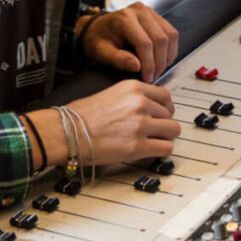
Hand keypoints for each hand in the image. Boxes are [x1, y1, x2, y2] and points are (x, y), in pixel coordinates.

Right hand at [32, 82, 180, 165]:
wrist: (67, 131)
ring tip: (155, 141)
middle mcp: (140, 103)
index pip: (166, 96)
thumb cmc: (81, 115)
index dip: (164, 108)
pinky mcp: (137, 146)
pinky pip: (166, 148)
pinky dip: (162, 152)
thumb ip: (133, 98)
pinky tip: (153, 152)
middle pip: (170, 114)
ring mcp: (140, 125)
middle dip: (164, 123)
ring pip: (173, 130)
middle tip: (156, 131)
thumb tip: (150, 107)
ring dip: (165, 137)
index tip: (160, 115)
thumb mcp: (112, 93)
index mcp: (134, 88)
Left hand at [79, 2, 178, 81]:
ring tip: (158, 69)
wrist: (96, 28)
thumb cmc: (97, 39)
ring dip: (168, 55)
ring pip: (170, 35)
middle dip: (160, 62)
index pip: (145, 43)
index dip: (149, 63)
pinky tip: (162, 59)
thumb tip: (136, 66)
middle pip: (160, 38)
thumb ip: (118, 59)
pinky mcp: (155, 16)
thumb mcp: (101, 52)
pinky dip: (170, 48)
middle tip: (154, 76)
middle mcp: (139, 11)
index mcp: (124, 18)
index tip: (147, 78)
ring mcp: (149, 12)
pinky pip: (171, 32)